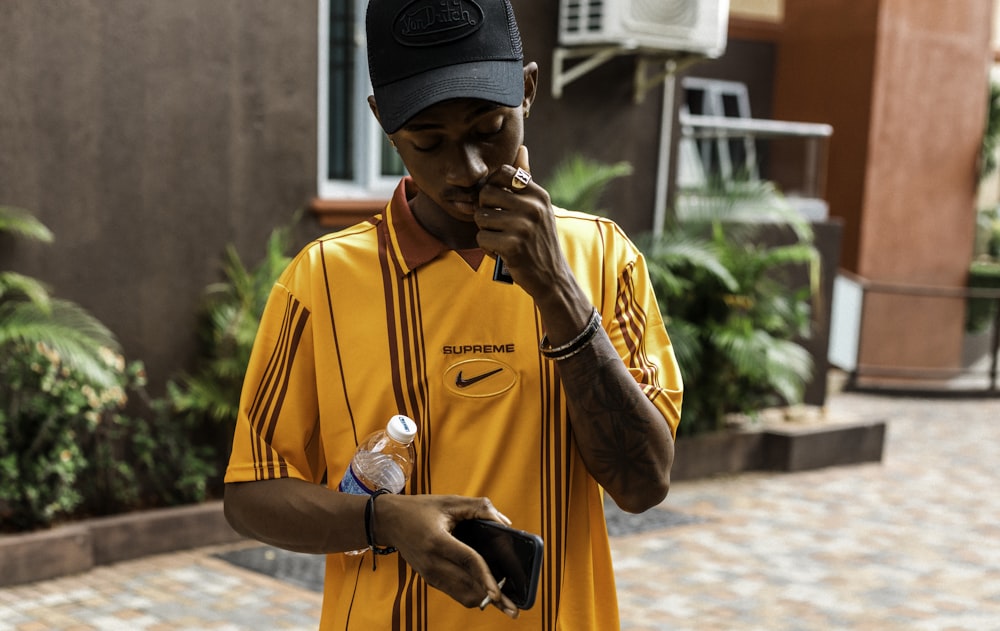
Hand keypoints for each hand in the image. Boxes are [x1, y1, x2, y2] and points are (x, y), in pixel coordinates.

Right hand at [374, 493, 520, 617]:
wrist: (389, 521)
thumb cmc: (420, 509)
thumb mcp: (449, 501)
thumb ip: (479, 507)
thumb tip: (505, 523)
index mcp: (437, 541)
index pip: (467, 562)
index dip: (486, 579)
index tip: (499, 594)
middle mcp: (432, 563)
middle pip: (467, 587)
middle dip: (492, 599)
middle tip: (514, 609)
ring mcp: (429, 574)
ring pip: (462, 596)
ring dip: (483, 599)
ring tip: (504, 604)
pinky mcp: (429, 579)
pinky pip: (454, 593)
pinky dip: (472, 594)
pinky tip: (486, 592)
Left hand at [475, 146, 572, 299]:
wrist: (553, 277)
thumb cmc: (540, 240)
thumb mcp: (540, 207)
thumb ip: (526, 180)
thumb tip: (521, 148)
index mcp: (539, 194)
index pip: (503, 172)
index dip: (492, 186)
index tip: (498, 202)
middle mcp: (533, 207)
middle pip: (486, 193)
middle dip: (485, 210)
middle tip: (497, 224)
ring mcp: (523, 226)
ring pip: (481, 217)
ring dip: (486, 231)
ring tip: (501, 239)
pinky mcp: (512, 246)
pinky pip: (481, 237)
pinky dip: (487, 248)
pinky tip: (502, 252)